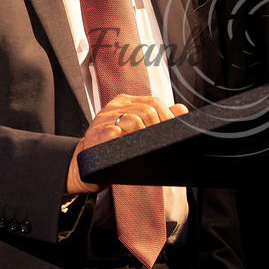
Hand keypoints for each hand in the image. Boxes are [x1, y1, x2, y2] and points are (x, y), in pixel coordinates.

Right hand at [65, 93, 188, 194]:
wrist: (86, 166)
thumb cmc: (116, 149)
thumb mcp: (138, 132)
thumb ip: (160, 119)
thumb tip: (181, 110)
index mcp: (125, 102)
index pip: (153, 102)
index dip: (166, 118)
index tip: (172, 134)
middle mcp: (113, 107)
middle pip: (146, 111)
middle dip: (157, 129)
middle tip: (159, 144)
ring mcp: (102, 120)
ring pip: (132, 121)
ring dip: (143, 137)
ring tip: (147, 149)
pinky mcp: (94, 135)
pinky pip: (113, 134)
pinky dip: (124, 142)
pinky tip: (129, 151)